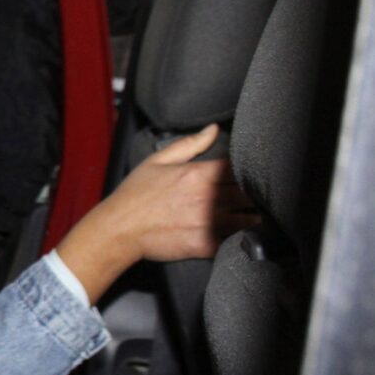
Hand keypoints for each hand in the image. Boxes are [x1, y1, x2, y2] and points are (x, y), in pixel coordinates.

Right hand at [57, 124, 256, 302]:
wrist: (118, 230)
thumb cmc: (134, 195)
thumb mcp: (157, 161)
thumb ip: (190, 144)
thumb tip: (214, 129)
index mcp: (199, 174)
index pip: (241, 167)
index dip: (249, 168)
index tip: (248, 172)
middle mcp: (208, 198)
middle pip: (251, 192)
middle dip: (255, 192)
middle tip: (256, 194)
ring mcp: (209, 223)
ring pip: (251, 218)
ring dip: (255, 215)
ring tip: (254, 213)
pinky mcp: (206, 245)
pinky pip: (237, 240)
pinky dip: (243, 236)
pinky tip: (242, 233)